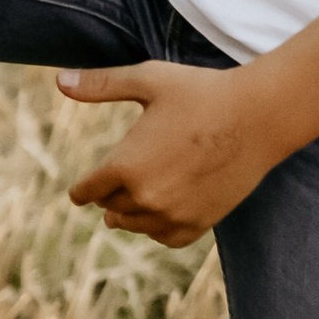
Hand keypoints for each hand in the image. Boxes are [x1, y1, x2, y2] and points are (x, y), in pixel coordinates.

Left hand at [55, 58, 291, 245]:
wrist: (259, 116)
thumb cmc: (202, 91)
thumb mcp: (148, 80)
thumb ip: (101, 84)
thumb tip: (59, 80)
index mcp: (124, 165)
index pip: (88, 191)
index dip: (82, 190)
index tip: (80, 193)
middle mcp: (145, 197)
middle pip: (111, 208)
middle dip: (108, 198)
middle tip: (107, 194)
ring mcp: (174, 214)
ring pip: (136, 226)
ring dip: (130, 216)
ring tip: (127, 210)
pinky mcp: (201, 223)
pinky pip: (167, 238)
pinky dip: (159, 230)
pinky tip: (159, 218)